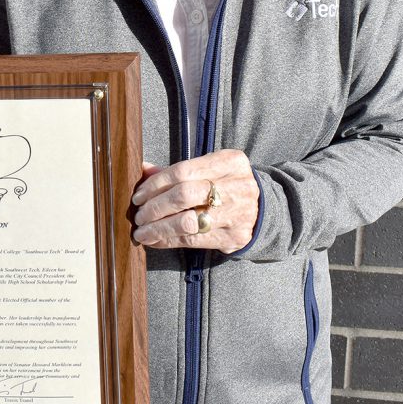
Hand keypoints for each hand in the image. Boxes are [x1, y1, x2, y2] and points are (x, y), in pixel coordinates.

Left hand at [132, 151, 258, 253]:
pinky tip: (156, 240)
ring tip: (143, 232)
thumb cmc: (227, 186)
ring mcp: (236, 213)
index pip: (182, 171)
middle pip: (184, 195)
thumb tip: (143, 169)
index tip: (139, 195)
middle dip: (155, 207)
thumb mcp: (210, 170)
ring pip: (187, 222)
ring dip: (158, 228)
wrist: (264, 210)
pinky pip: (193, 240)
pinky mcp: (233, 237)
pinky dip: (169, 241)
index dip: (155, 184)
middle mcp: (236, 186)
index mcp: (229, 162)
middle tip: (139, 215)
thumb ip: (178, 171)